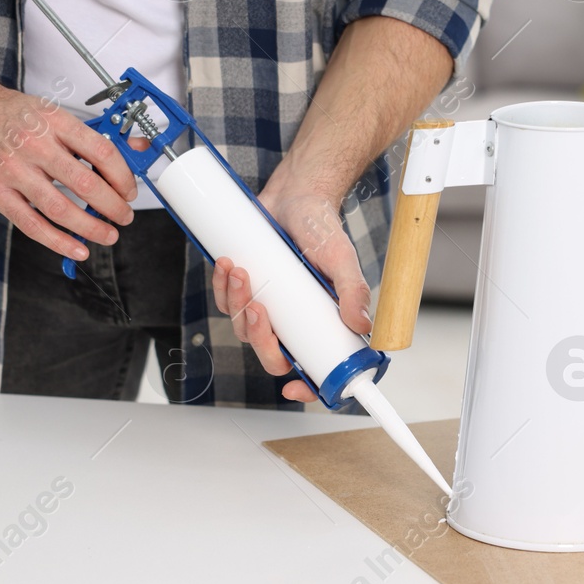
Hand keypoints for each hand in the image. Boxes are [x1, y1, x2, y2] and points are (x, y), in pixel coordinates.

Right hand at [0, 76, 137, 260]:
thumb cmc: (8, 114)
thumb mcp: (51, 112)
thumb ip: (89, 136)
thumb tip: (133, 150)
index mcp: (54, 121)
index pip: (101, 152)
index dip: (123, 177)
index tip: (129, 190)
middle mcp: (34, 145)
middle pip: (85, 184)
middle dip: (113, 206)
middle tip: (124, 215)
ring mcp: (13, 171)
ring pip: (61, 209)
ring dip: (91, 227)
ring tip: (107, 233)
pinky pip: (32, 224)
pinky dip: (58, 241)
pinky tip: (76, 248)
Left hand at [211, 182, 371, 402]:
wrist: (297, 194)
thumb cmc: (321, 227)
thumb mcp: (341, 258)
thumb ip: (352, 290)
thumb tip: (361, 324)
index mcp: (317, 321)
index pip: (313, 366)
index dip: (306, 386)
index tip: (294, 390)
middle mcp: (291, 319)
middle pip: (271, 352)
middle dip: (259, 336)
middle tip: (258, 308)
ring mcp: (266, 303)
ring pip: (243, 326)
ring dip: (237, 304)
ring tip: (242, 272)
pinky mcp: (244, 286)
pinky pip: (225, 300)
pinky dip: (222, 286)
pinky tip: (228, 264)